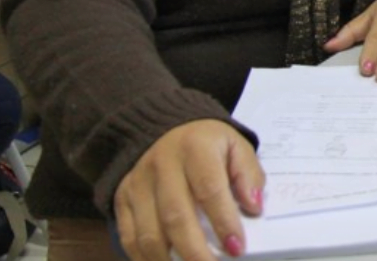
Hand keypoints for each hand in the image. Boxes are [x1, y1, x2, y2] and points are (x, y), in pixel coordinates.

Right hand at [114, 119, 263, 260]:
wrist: (165, 128)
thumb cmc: (207, 144)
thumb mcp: (235, 145)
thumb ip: (248, 175)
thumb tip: (254, 207)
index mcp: (195, 147)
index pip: (209, 189)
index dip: (223, 222)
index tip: (237, 248)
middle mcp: (161, 165)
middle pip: (176, 217)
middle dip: (196, 252)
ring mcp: (137, 183)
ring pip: (149, 233)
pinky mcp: (122, 199)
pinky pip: (129, 237)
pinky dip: (145, 259)